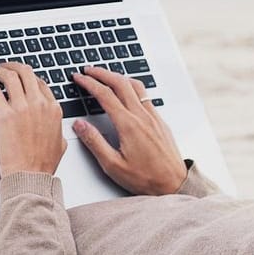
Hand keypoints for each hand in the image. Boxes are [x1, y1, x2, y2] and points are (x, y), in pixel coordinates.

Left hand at [0, 61, 66, 176]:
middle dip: (13, 66)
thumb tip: (56, 128)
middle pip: (25, 72)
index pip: (40, 82)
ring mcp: (21, 108)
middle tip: (4, 67)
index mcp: (53, 108)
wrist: (29, 175)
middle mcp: (38, 104)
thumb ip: (58, 130)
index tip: (20, 77)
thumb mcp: (60, 143)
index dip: (28, 76)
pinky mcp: (3, 115)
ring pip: (9, 76)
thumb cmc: (42, 164)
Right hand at [70, 67, 187, 194]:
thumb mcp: (113, 165)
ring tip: (106, 75)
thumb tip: (79, 125)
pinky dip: (132, 86)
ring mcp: (153, 117)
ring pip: (135, 86)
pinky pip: (145, 95)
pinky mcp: (160, 121)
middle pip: (120, 83)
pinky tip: (128, 91)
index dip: (89, 83)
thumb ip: (94, 142)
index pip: (105, 95)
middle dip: (102, 73)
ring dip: (118, 77)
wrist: (174, 184)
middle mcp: (142, 116)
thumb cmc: (146, 178)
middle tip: (88, 70)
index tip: (79, 77)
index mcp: (128, 125)